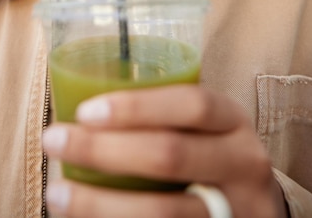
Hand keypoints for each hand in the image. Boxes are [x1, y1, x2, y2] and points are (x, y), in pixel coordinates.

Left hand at [43, 85, 288, 217]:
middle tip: (53, 139)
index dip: (137, 106)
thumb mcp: (204, 127)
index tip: (85, 110)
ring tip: (57, 194)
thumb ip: (164, 116)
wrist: (257, 209)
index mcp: (233, 122)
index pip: (192, 104)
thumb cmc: (211, 154)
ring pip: (163, 213)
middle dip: (104, 150)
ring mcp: (234, 209)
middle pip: (170, 155)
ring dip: (100, 204)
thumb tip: (81, 108)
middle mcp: (242, 164)